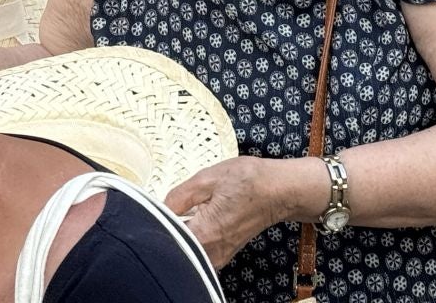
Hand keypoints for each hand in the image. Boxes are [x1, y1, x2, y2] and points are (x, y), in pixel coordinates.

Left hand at [165, 157, 301, 269]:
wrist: (279, 191)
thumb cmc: (248, 180)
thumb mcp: (208, 178)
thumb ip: (178, 196)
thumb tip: (157, 207)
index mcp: (202, 234)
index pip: (164, 234)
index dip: (156, 218)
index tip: (156, 204)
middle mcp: (208, 253)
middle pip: (172, 245)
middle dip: (166, 225)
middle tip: (172, 204)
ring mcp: (216, 257)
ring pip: (184, 249)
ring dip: (179, 232)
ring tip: (186, 210)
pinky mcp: (221, 255)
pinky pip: (196, 250)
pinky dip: (191, 236)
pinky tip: (196, 219)